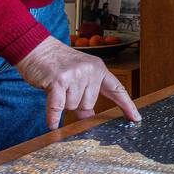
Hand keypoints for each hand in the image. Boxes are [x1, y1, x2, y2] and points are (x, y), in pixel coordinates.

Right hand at [17, 36, 141, 129]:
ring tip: (57, 87)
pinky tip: (52, 124)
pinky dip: (53, 117)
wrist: (37, 48)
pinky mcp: (58, 81)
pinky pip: (57, 107)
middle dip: (75, 102)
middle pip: (88, 104)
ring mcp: (74, 75)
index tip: (136, 118)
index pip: (116, 89)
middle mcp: (90, 70)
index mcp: (98, 68)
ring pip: (73, 106)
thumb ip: (86, 93)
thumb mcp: (79, 74)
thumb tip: (88, 117)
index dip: (127, 105)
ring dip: (63, 103)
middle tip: (65, 88)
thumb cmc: (58, 64)